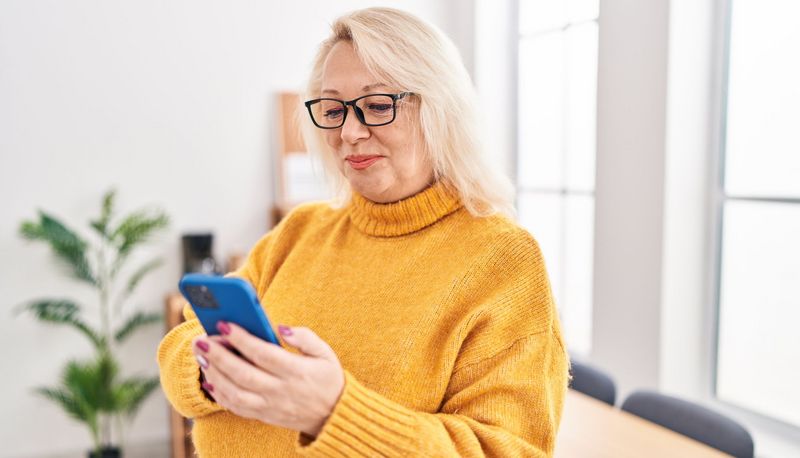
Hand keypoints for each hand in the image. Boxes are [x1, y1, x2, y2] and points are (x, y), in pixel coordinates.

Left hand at [192, 322, 344, 437]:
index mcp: (297, 371)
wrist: (332, 415)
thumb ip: (305, 337)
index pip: (263, 354)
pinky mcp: (263, 415)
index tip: (224, 323)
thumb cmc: (327, 378)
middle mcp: (281, 390)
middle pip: (243, 373)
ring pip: (234, 393)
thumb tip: (281, 328)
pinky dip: (218, 394)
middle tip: (201, 340)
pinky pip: (235, 407)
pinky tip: (208, 378)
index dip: (242, 339)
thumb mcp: (326, 353)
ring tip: (201, 356)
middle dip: (218, 356)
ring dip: (214, 374)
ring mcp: (270, 405)